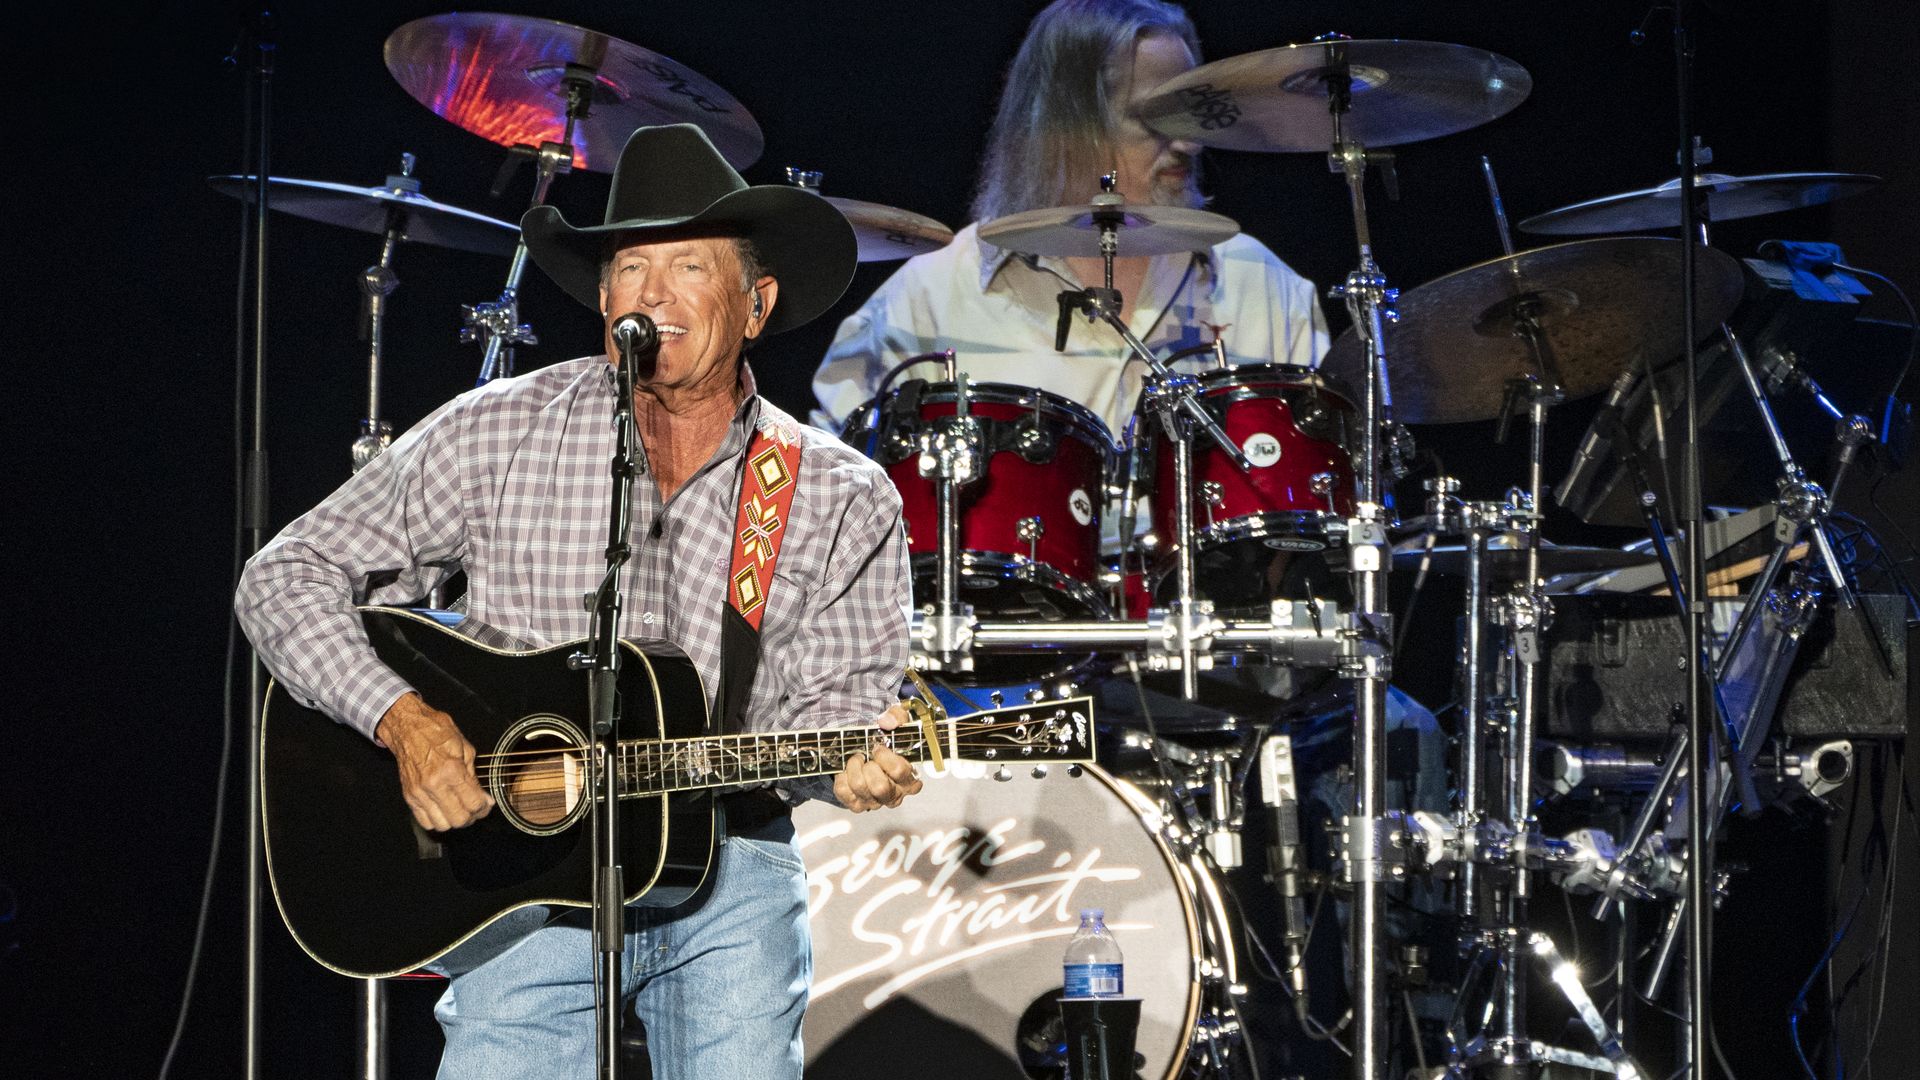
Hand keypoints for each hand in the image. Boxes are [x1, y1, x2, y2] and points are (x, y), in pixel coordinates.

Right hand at [376, 692, 493, 830]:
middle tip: (475, 809)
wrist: (408, 728)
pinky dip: (437, 821)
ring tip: (459, 809)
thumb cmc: (436, 732)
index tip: (486, 804)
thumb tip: (484, 798)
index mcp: (451, 770)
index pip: (473, 803)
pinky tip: (443, 810)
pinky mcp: (409, 796)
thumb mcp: (465, 748)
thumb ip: (474, 775)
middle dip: (472, 817)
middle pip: (459, 819)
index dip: (484, 808)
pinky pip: (424, 821)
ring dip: (454, 821)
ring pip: (442, 825)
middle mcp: (434, 785)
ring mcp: (419, 793)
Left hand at [833, 702, 925, 812]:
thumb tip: (886, 722)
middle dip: (869, 767)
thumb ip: (897, 716)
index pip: (900, 772)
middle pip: (880, 787)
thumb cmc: (886, 742)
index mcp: (910, 779)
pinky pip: (843, 791)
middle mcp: (894, 794)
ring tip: (857, 759)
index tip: (878, 747)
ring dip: (854, 767)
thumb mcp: (896, 723)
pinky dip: (841, 776)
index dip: (886, 757)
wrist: (868, 753)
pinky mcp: (857, 804)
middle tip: (867, 755)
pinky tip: (848, 770)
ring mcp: (875, 802)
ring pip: (860, 787)